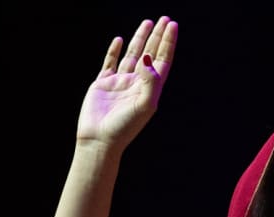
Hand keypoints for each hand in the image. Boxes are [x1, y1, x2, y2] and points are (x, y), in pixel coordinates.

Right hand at [76, 16, 177, 152]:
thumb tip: (148, 58)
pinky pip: (110, 63)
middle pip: (150, 54)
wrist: (100, 140)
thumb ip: (151, 81)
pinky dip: (115, 51)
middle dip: (158, 37)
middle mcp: (137, 83)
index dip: (168, 43)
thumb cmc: (124, 127)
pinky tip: (120, 40)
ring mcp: (120, 83)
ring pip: (132, 55)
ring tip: (147, 23)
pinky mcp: (103, 84)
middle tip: (165, 19)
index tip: (173, 25)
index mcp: (150, 89)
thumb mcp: (144, 105)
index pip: (162, 60)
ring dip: (140, 39)